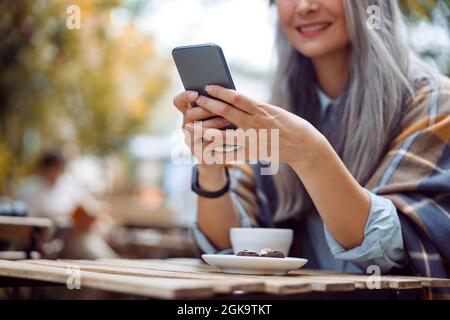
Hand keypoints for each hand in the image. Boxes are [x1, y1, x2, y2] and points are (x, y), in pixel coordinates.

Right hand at [173, 91, 230, 169]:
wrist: (219, 158)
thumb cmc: (221, 131)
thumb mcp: (216, 116)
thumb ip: (216, 104)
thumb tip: (224, 92)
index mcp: (188, 114)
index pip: (179, 102)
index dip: (185, 96)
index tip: (196, 94)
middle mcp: (186, 127)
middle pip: (190, 114)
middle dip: (206, 110)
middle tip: (220, 106)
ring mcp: (191, 141)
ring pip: (198, 130)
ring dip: (214, 123)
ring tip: (229, 119)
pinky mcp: (201, 154)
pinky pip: (207, 145)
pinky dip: (219, 138)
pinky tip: (231, 134)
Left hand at [186, 85, 322, 165]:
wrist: (303, 145)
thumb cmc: (286, 124)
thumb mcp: (271, 110)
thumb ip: (252, 107)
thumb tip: (232, 100)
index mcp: (260, 109)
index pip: (237, 97)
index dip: (220, 91)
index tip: (207, 86)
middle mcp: (255, 123)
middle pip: (226, 112)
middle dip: (208, 105)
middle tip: (195, 100)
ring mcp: (252, 139)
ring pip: (223, 134)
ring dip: (204, 130)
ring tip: (190, 126)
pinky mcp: (252, 153)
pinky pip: (229, 153)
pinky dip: (215, 152)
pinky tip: (202, 149)